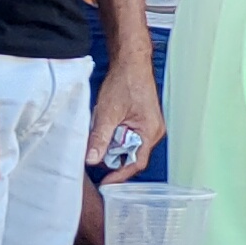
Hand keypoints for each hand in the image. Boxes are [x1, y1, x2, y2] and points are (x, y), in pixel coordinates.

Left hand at [87, 55, 161, 179]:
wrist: (131, 61)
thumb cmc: (125, 82)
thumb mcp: (108, 113)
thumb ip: (100, 138)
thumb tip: (92, 160)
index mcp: (151, 132)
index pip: (136, 163)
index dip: (120, 175)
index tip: (105, 183)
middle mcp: (154, 131)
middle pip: (132, 156)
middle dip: (113, 155)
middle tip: (96, 150)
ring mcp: (149, 126)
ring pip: (128, 146)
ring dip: (113, 143)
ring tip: (101, 130)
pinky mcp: (142, 120)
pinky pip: (128, 136)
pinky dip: (115, 134)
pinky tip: (106, 124)